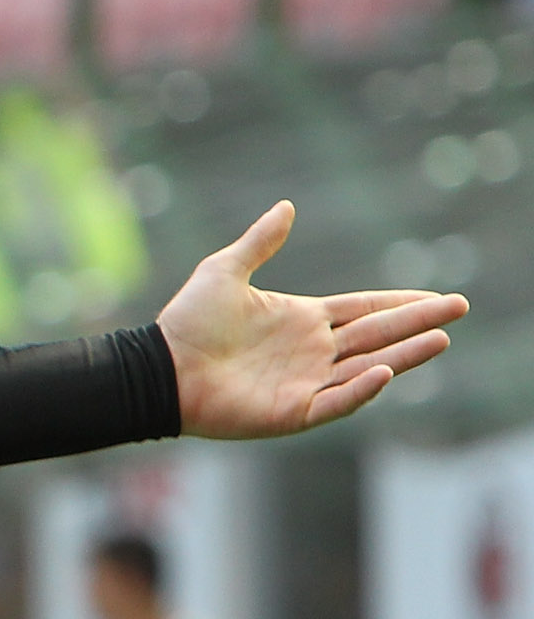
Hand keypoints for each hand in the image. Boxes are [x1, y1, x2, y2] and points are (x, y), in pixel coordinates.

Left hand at [157, 201, 465, 436]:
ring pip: (367, 368)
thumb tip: (286, 206)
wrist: (160, 367)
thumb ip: (259, 242)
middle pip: (377, 335)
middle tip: (458, 309)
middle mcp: (311, 351)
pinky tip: (384, 371)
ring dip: (403, 356)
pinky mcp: (292, 412)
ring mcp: (305, 382)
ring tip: (440, 339)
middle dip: (417, 323)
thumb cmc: (187, 322)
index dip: (399, 303)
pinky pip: (335, 401)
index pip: (363, 309)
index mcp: (302, 319)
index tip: (436, 297)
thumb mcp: (225, 271)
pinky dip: (360, 389)